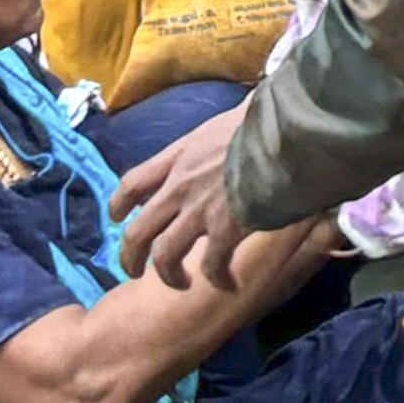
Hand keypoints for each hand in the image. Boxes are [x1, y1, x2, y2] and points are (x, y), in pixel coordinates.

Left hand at [114, 107, 257, 291]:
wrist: (286, 131)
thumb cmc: (263, 119)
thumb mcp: (224, 122)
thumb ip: (215, 140)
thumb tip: (231, 136)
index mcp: (179, 157)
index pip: (133, 184)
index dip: (118, 205)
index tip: (117, 219)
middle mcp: (179, 187)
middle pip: (138, 231)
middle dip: (131, 257)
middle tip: (135, 271)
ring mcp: (199, 210)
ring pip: (164, 255)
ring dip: (168, 275)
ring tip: (181, 284)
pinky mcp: (225, 229)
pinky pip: (211, 264)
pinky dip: (216, 277)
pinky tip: (226, 282)